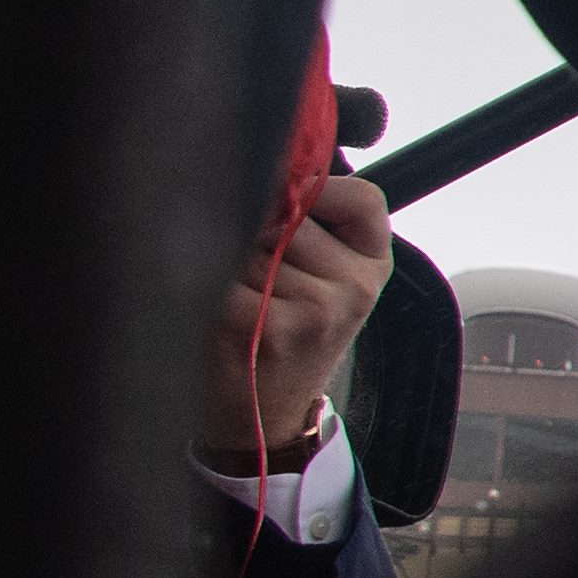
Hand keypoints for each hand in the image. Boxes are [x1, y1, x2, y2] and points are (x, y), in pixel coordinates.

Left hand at [204, 174, 393, 474]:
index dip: (317, 189)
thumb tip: (273, 160)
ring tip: (233, 293)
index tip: (289, 205)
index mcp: (373, 268)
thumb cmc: (283, 336)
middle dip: (256, 227)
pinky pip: (220, 272)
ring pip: (251, 239)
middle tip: (250, 268)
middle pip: (290, 213)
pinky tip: (215, 310)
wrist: (263, 417)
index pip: (362, 199)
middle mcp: (355, 289)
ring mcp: (314, 311)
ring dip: (226, 256)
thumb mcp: (324, 282)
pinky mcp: (264, 327)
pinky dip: (204, 283)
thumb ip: (314, 226)